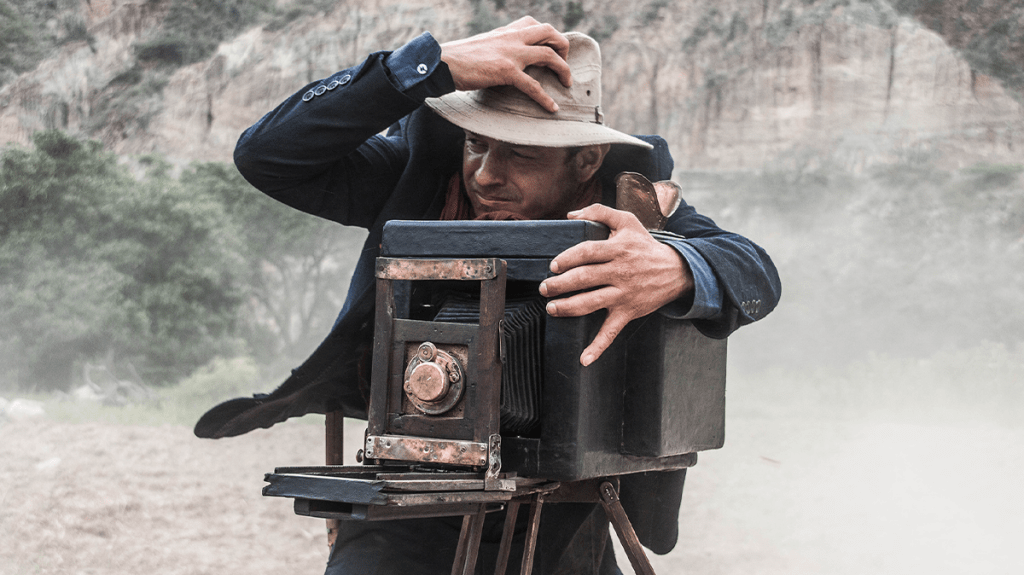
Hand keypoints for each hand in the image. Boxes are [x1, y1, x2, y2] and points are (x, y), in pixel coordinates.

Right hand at [440, 16, 571, 112]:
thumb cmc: (457, 59)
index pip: (533, 23)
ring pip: (548, 54)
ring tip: (567, 83)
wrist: (443, 63)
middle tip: (564, 63)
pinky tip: (552, 108)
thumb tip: (501, 60)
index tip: (553, 48)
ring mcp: (511, 53)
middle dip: (563, 46)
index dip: (548, 34)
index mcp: (505, 32)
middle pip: (549, 32)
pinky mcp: (506, 71)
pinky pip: (533, 86)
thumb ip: (496, 48)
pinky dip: (545, 98)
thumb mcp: (481, 46)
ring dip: (563, 69)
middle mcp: (512, 38)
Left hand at [539, 204, 693, 365]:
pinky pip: (611, 332)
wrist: (676, 270)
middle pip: (584, 278)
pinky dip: (597, 348)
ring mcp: (624, 295)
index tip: (554, 265)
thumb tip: (571, 214)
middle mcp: (620, 272)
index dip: (567, 259)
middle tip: (545, 288)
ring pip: (591, 303)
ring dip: (568, 308)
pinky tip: (584, 360)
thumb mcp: (627, 220)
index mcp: (618, 249)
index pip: (586, 253)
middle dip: (560, 284)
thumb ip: (599, 211)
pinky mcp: (628, 312)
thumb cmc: (644, 245)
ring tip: (552, 308)